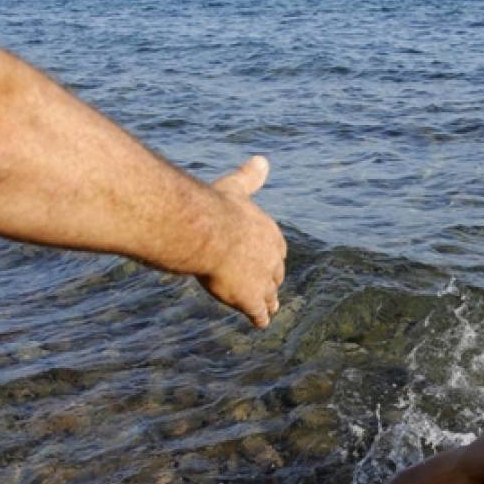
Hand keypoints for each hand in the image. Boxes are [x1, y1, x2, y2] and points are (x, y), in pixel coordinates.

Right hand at [197, 156, 287, 327]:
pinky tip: (260, 323)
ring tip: (270, 308)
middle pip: (275, 273)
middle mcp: (272, 258)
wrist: (207, 231)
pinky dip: (260, 317)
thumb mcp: (236, 188)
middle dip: (271, 280)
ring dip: (269, 302)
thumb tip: (262, 159)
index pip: (276, 249)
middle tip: (269, 288)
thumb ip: (250, 178)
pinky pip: (259, 312)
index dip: (270, 256)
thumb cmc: (217, 208)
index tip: (267, 262)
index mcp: (270, 234)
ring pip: (270, 295)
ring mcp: (263, 280)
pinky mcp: (251, 298)